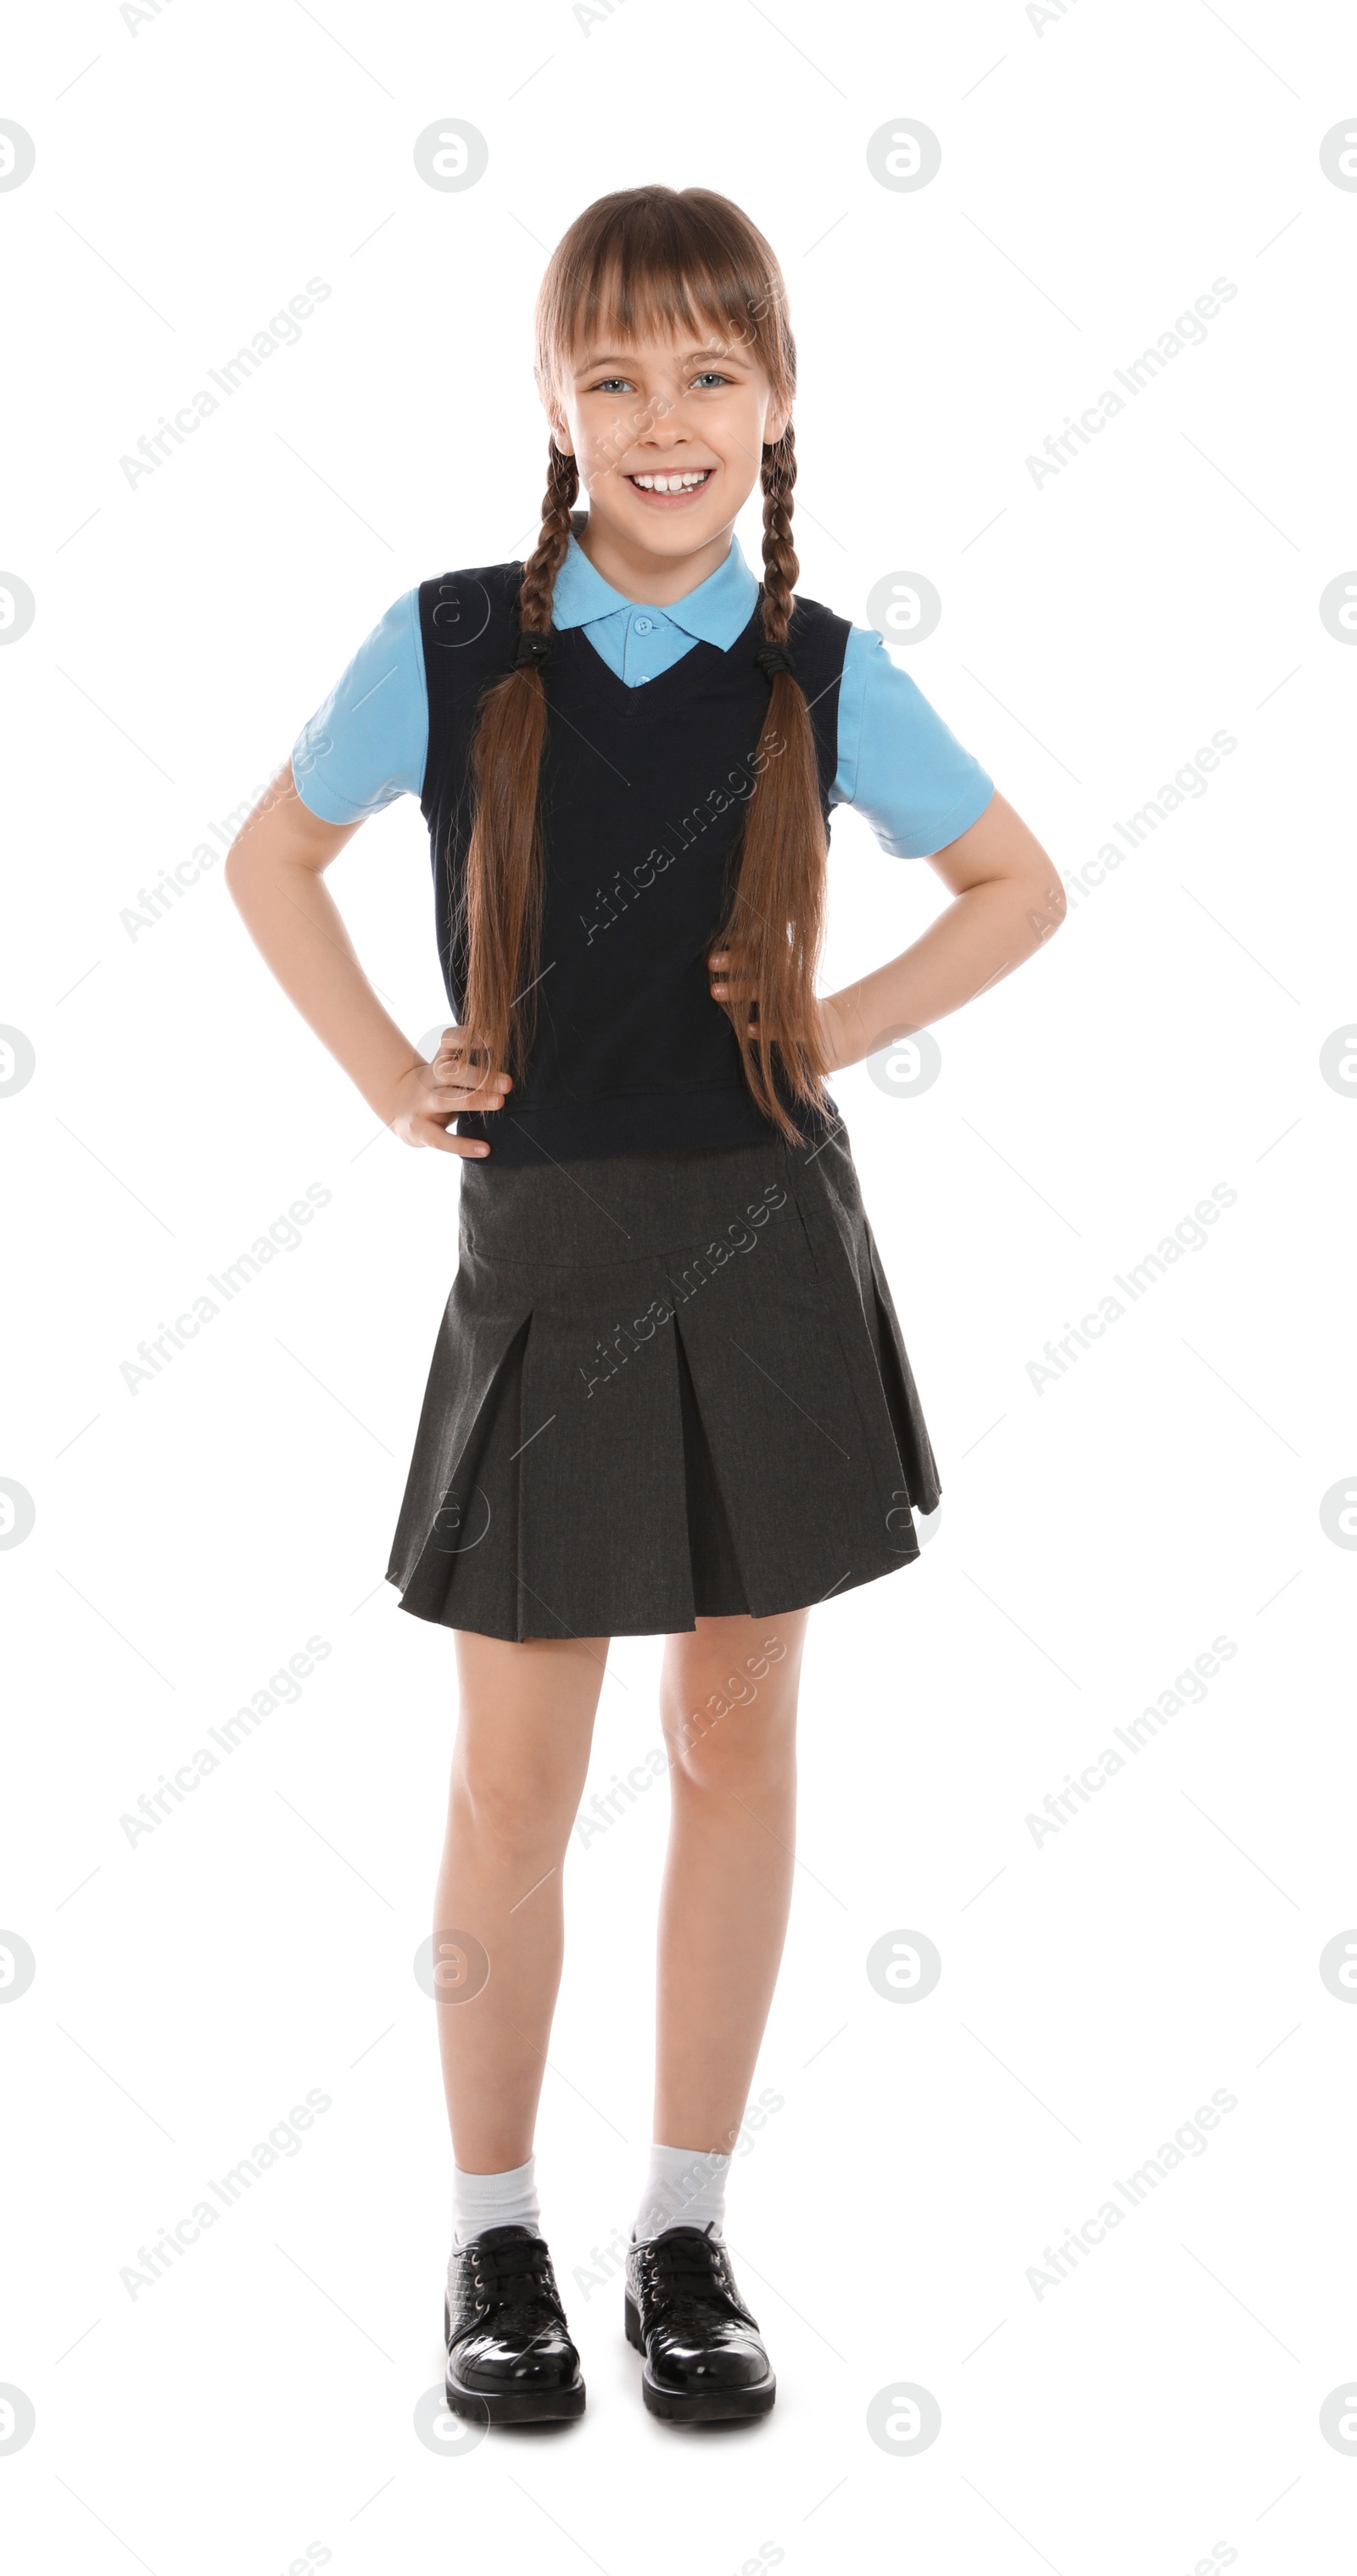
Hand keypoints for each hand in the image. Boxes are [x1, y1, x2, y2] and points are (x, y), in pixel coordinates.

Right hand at [388, 1026, 511, 1155]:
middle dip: (480, 1076)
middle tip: (508, 1083)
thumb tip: (513, 1066)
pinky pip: (441, 1139)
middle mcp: (429, 1080)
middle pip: (451, 1072)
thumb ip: (473, 1067)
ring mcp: (422, 1105)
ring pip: (445, 1099)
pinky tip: (485, 1149)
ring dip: (474, 1100)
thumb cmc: (437, 1089)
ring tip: (499, 1102)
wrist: (398, 1110)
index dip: (467, 1037)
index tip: (492, 1038)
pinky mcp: (419, 1130)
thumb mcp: (449, 1073)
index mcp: (439, 1062)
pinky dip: (463, 1145)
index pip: (448, 1041)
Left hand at [707, 951, 849, 1072]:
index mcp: (788, 975)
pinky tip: (748, 1029)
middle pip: (763, 971)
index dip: (744, 948)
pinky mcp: (809, 1032)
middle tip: (710, 961)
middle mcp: (793, 988)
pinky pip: (787, 1030)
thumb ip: (765, 974)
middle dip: (736, 965)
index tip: (723, 939)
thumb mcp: (787, 989)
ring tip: (713, 991)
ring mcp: (801, 1009)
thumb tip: (735, 950)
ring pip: (768, 998)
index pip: (765, 956)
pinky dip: (768, 1029)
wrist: (839, 1034)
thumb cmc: (802, 1010)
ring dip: (741, 992)